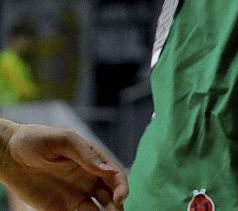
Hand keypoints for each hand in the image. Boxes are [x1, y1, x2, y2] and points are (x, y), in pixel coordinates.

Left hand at [0, 122, 127, 210]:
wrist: (7, 154)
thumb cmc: (36, 139)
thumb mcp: (64, 140)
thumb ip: (87, 155)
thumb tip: (109, 171)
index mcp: (93, 161)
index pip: (115, 176)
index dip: (122, 187)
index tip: (120, 197)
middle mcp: (88, 180)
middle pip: (110, 196)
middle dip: (117, 205)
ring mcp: (74, 195)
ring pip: (97, 210)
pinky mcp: (58, 209)